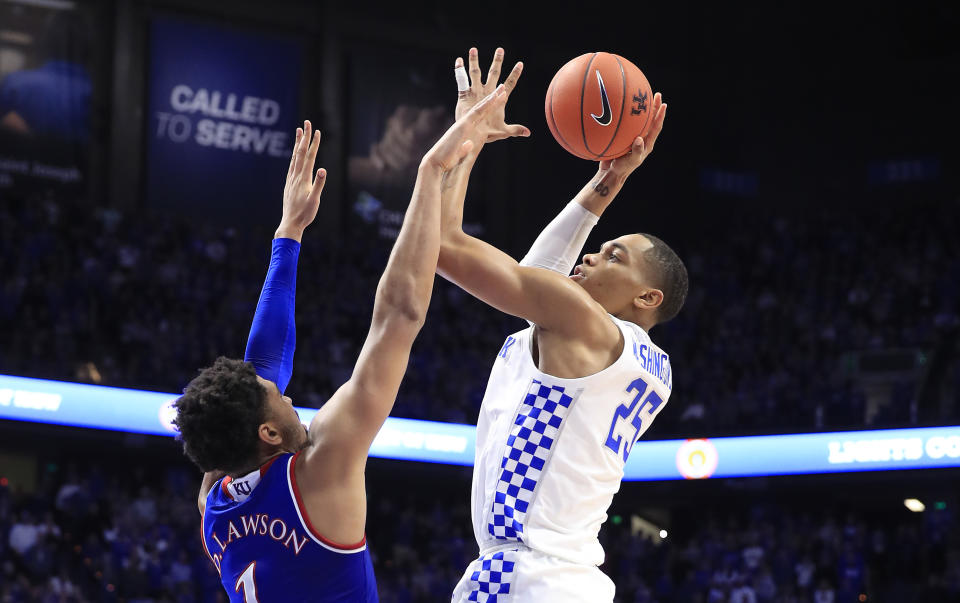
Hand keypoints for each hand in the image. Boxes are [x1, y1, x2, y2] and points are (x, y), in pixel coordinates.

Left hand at [277, 120, 325, 239]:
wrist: (290, 223)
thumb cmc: (305, 213)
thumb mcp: (315, 200)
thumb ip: (318, 184)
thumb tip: (323, 169)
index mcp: (303, 178)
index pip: (309, 156)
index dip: (313, 143)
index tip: (316, 131)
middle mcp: (296, 175)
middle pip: (300, 152)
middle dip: (304, 137)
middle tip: (306, 123)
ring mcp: (291, 179)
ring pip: (294, 157)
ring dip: (297, 143)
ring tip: (298, 131)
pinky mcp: (289, 183)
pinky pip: (291, 165)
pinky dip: (294, 155)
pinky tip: (295, 154)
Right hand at [423, 85, 508, 171]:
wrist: (436, 161)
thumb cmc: (446, 159)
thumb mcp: (459, 152)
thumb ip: (465, 147)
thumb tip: (469, 144)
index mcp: (464, 130)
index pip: (479, 117)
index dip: (488, 108)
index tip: (495, 100)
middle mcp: (465, 123)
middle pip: (482, 109)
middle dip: (492, 99)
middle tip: (501, 89)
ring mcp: (464, 123)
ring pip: (481, 107)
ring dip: (492, 98)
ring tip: (502, 88)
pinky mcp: (464, 125)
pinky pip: (477, 112)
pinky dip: (486, 104)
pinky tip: (494, 97)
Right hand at [455, 47, 528, 142]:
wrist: (471, 135)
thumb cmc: (487, 133)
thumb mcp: (502, 131)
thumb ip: (515, 130)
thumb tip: (528, 133)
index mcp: (498, 98)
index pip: (510, 83)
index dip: (515, 74)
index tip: (521, 63)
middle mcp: (487, 92)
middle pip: (494, 73)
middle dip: (497, 62)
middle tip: (500, 49)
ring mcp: (476, 92)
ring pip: (476, 73)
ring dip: (474, 61)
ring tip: (473, 49)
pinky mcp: (465, 95)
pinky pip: (461, 81)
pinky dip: (459, 70)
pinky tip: (458, 60)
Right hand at [597, 92, 666, 177]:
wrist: (610, 172)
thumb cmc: (622, 169)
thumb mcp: (630, 161)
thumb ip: (636, 151)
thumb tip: (639, 139)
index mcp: (647, 143)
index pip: (656, 127)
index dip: (660, 116)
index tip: (664, 104)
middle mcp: (642, 138)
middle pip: (651, 120)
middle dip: (654, 107)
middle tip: (656, 94)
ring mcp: (632, 137)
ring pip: (639, 120)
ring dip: (642, 109)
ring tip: (641, 96)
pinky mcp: (623, 136)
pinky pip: (625, 123)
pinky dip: (625, 115)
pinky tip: (619, 106)